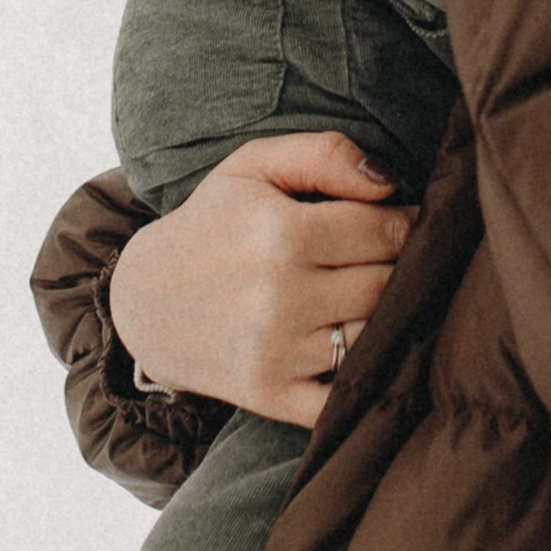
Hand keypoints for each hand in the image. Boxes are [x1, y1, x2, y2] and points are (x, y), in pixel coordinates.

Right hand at [106, 134, 415, 428]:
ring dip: (385, 317)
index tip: (402, 224)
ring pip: (376, 334)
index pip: (387, 231)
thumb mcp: (253, 167)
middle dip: (400, 269)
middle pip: (388, 284)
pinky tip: (355, 348)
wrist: (144, 303)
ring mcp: (277, 352)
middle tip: (388, 261)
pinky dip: (363, 375)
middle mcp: (281, 295)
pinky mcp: (272, 396)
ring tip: (369, 297)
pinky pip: (347, 393)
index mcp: (281, 233)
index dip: (406, 225)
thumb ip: (324, 154)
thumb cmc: (212, 224)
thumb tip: (391, 182)